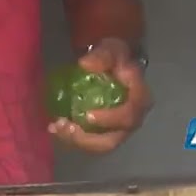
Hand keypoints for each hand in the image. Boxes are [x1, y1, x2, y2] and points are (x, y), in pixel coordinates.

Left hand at [49, 37, 151, 153]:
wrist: (116, 65)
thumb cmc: (116, 58)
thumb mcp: (111, 50)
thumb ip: (101, 56)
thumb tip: (84, 64)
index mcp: (139, 99)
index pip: (128, 116)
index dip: (110, 120)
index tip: (88, 116)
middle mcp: (132, 119)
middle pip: (113, 139)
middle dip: (87, 139)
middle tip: (64, 127)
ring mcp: (119, 129)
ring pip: (100, 145)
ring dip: (76, 140)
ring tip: (56, 127)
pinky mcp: (106, 131)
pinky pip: (91, 141)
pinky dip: (73, 138)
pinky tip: (55, 128)